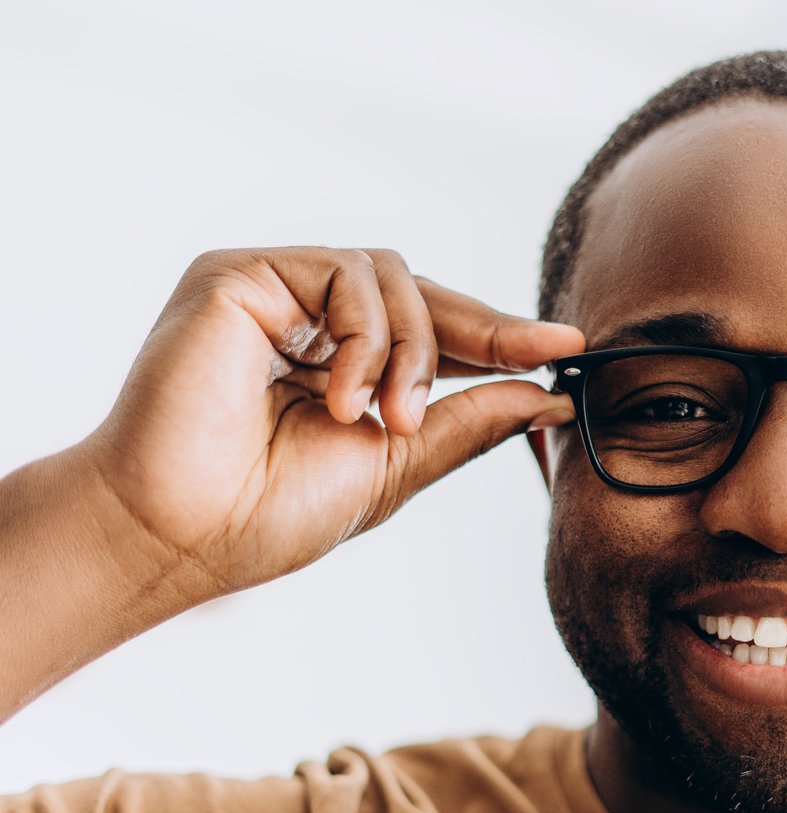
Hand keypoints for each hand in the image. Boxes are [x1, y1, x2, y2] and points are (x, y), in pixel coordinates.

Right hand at [75, 246, 581, 604]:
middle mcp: (304, 321)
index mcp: (338, 366)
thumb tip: (547, 394)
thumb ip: (467, 422)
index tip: (568, 346)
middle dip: (485, 332)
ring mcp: (271, 293)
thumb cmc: (270, 512)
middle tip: (536, 359)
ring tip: (390, 421)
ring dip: (416, 351)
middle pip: (422, 292)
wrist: (186, 532)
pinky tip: (343, 400)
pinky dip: (366, 339)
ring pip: (393, 276)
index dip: (500, 338)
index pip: (432, 333)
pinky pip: (345, 273)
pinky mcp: (239, 275)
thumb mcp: (398, 464)